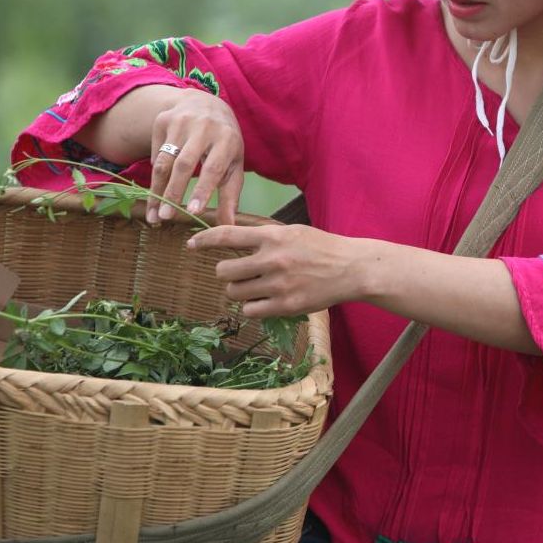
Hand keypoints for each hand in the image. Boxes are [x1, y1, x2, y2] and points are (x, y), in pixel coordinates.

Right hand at [148, 89, 244, 226]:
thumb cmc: (224, 142)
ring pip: (164, 160)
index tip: (193, 212)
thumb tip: (228, 225)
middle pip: (184, 164)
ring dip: (156, 190)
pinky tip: (154, 194)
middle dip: (174, 192)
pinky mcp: (162, 121)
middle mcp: (203, 128)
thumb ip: (231, 195)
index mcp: (226, 139)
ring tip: (153, 215)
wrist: (205, 103)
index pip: (213, 167)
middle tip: (166, 217)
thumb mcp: (234, 164)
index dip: (202, 190)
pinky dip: (154, 176)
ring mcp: (180, 122)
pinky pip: (155, 153)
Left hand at [187, 224, 364, 319]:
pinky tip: (263, 301)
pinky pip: (250, 310)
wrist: (351, 269)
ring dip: (239, 291)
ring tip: (254, 287)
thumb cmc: (321, 248)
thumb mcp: (292, 232)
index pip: (228, 235)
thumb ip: (264, 237)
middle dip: (227, 273)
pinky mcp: (286, 305)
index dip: (204, 239)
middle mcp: (273, 259)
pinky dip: (252, 307)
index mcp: (273, 236)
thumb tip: (233, 241)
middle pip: (225, 270)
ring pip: (235, 292)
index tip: (191, 244)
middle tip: (238, 274)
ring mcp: (279, 284)